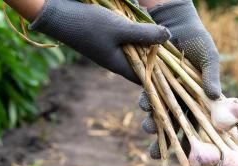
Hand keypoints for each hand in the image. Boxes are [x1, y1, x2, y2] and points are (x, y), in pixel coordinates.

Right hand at [29, 0, 170, 83]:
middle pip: (144, 65)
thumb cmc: (89, 24)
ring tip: (164, 38)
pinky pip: (128, 42)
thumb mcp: (120, 28)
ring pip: (137, 52)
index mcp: (120, 66)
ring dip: (148, 45)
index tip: (178, 70)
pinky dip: (137, 36)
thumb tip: (168, 36)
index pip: (146, 78)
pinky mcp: (108, 41)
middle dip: (159, 59)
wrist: (59, 15)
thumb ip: (144, 34)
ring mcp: (112, 52)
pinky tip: (144, 27)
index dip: (162, 75)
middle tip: (175, 52)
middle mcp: (117, 62)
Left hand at [139, 0, 221, 158]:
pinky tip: (144, 106)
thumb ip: (211, 76)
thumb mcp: (209, 56)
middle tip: (154, 155)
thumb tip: (216, 96)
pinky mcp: (153, 84)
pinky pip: (149, 98)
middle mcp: (184, 100)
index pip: (199, 126)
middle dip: (165, 143)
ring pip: (161, 116)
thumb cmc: (197, 39)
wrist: (175, 23)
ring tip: (148, 126)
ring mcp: (167, 93)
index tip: (186, 159)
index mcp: (201, 100)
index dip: (193, 143)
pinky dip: (146, 104)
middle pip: (176, 128)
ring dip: (154, 124)